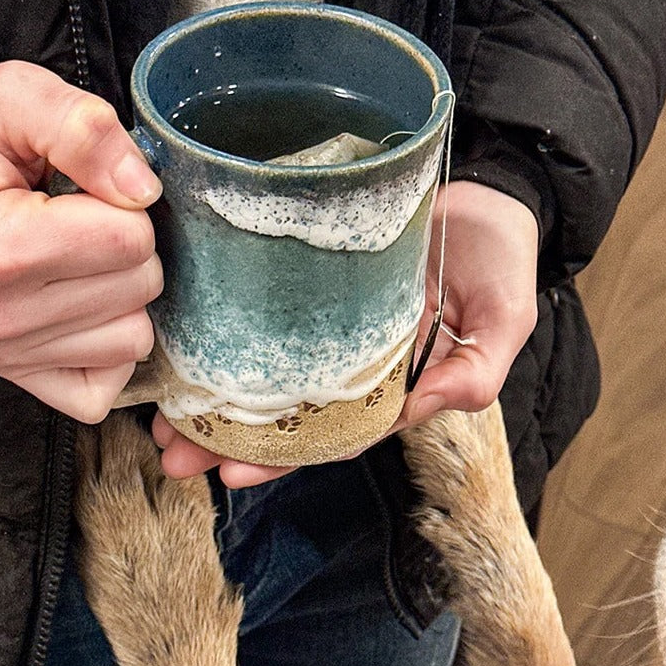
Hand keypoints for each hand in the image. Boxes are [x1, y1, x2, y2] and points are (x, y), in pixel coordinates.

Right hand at [0, 61, 163, 422]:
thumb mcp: (16, 95)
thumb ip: (83, 128)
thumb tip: (143, 189)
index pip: (130, 240)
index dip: (124, 204)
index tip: (83, 191)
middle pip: (139, 289)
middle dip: (127, 248)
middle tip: (79, 223)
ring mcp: (4, 354)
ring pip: (133, 339)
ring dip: (122, 297)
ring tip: (75, 261)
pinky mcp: (17, 376)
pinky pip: (106, 385)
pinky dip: (107, 345)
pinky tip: (81, 306)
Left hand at [155, 180, 537, 486]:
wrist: (488, 191)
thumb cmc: (501, 261)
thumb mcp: (504, 321)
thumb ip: (476, 373)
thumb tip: (422, 406)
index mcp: (394, 384)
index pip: (332, 435)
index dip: (283, 458)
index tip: (231, 473)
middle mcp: (353, 361)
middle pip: (284, 412)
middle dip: (227, 439)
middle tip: (172, 454)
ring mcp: (329, 320)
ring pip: (265, 367)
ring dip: (212, 393)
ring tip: (160, 413)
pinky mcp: (310, 277)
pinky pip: (263, 310)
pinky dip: (226, 330)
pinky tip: (184, 340)